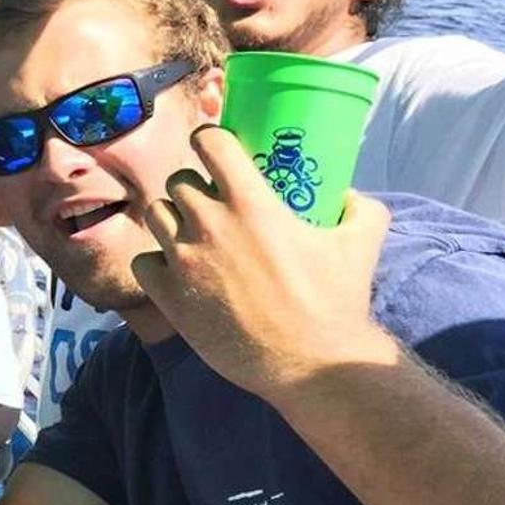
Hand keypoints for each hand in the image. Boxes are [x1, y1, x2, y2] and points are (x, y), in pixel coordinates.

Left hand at [131, 127, 397, 399]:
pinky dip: (157, 262)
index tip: (215, 150)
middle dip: (195, 187)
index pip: (209, 142)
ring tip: (195, 237)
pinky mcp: (167, 294)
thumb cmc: (336, 303)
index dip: (209, 140)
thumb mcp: (360, 244)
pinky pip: (143, 260)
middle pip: (179, 180)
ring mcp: (183, 259)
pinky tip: (180, 272)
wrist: (310, 364)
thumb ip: (360, 209)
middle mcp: (208, 224)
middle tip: (214, 205)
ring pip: (156, 215)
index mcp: (250, 202)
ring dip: (173, 220)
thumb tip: (351, 194)